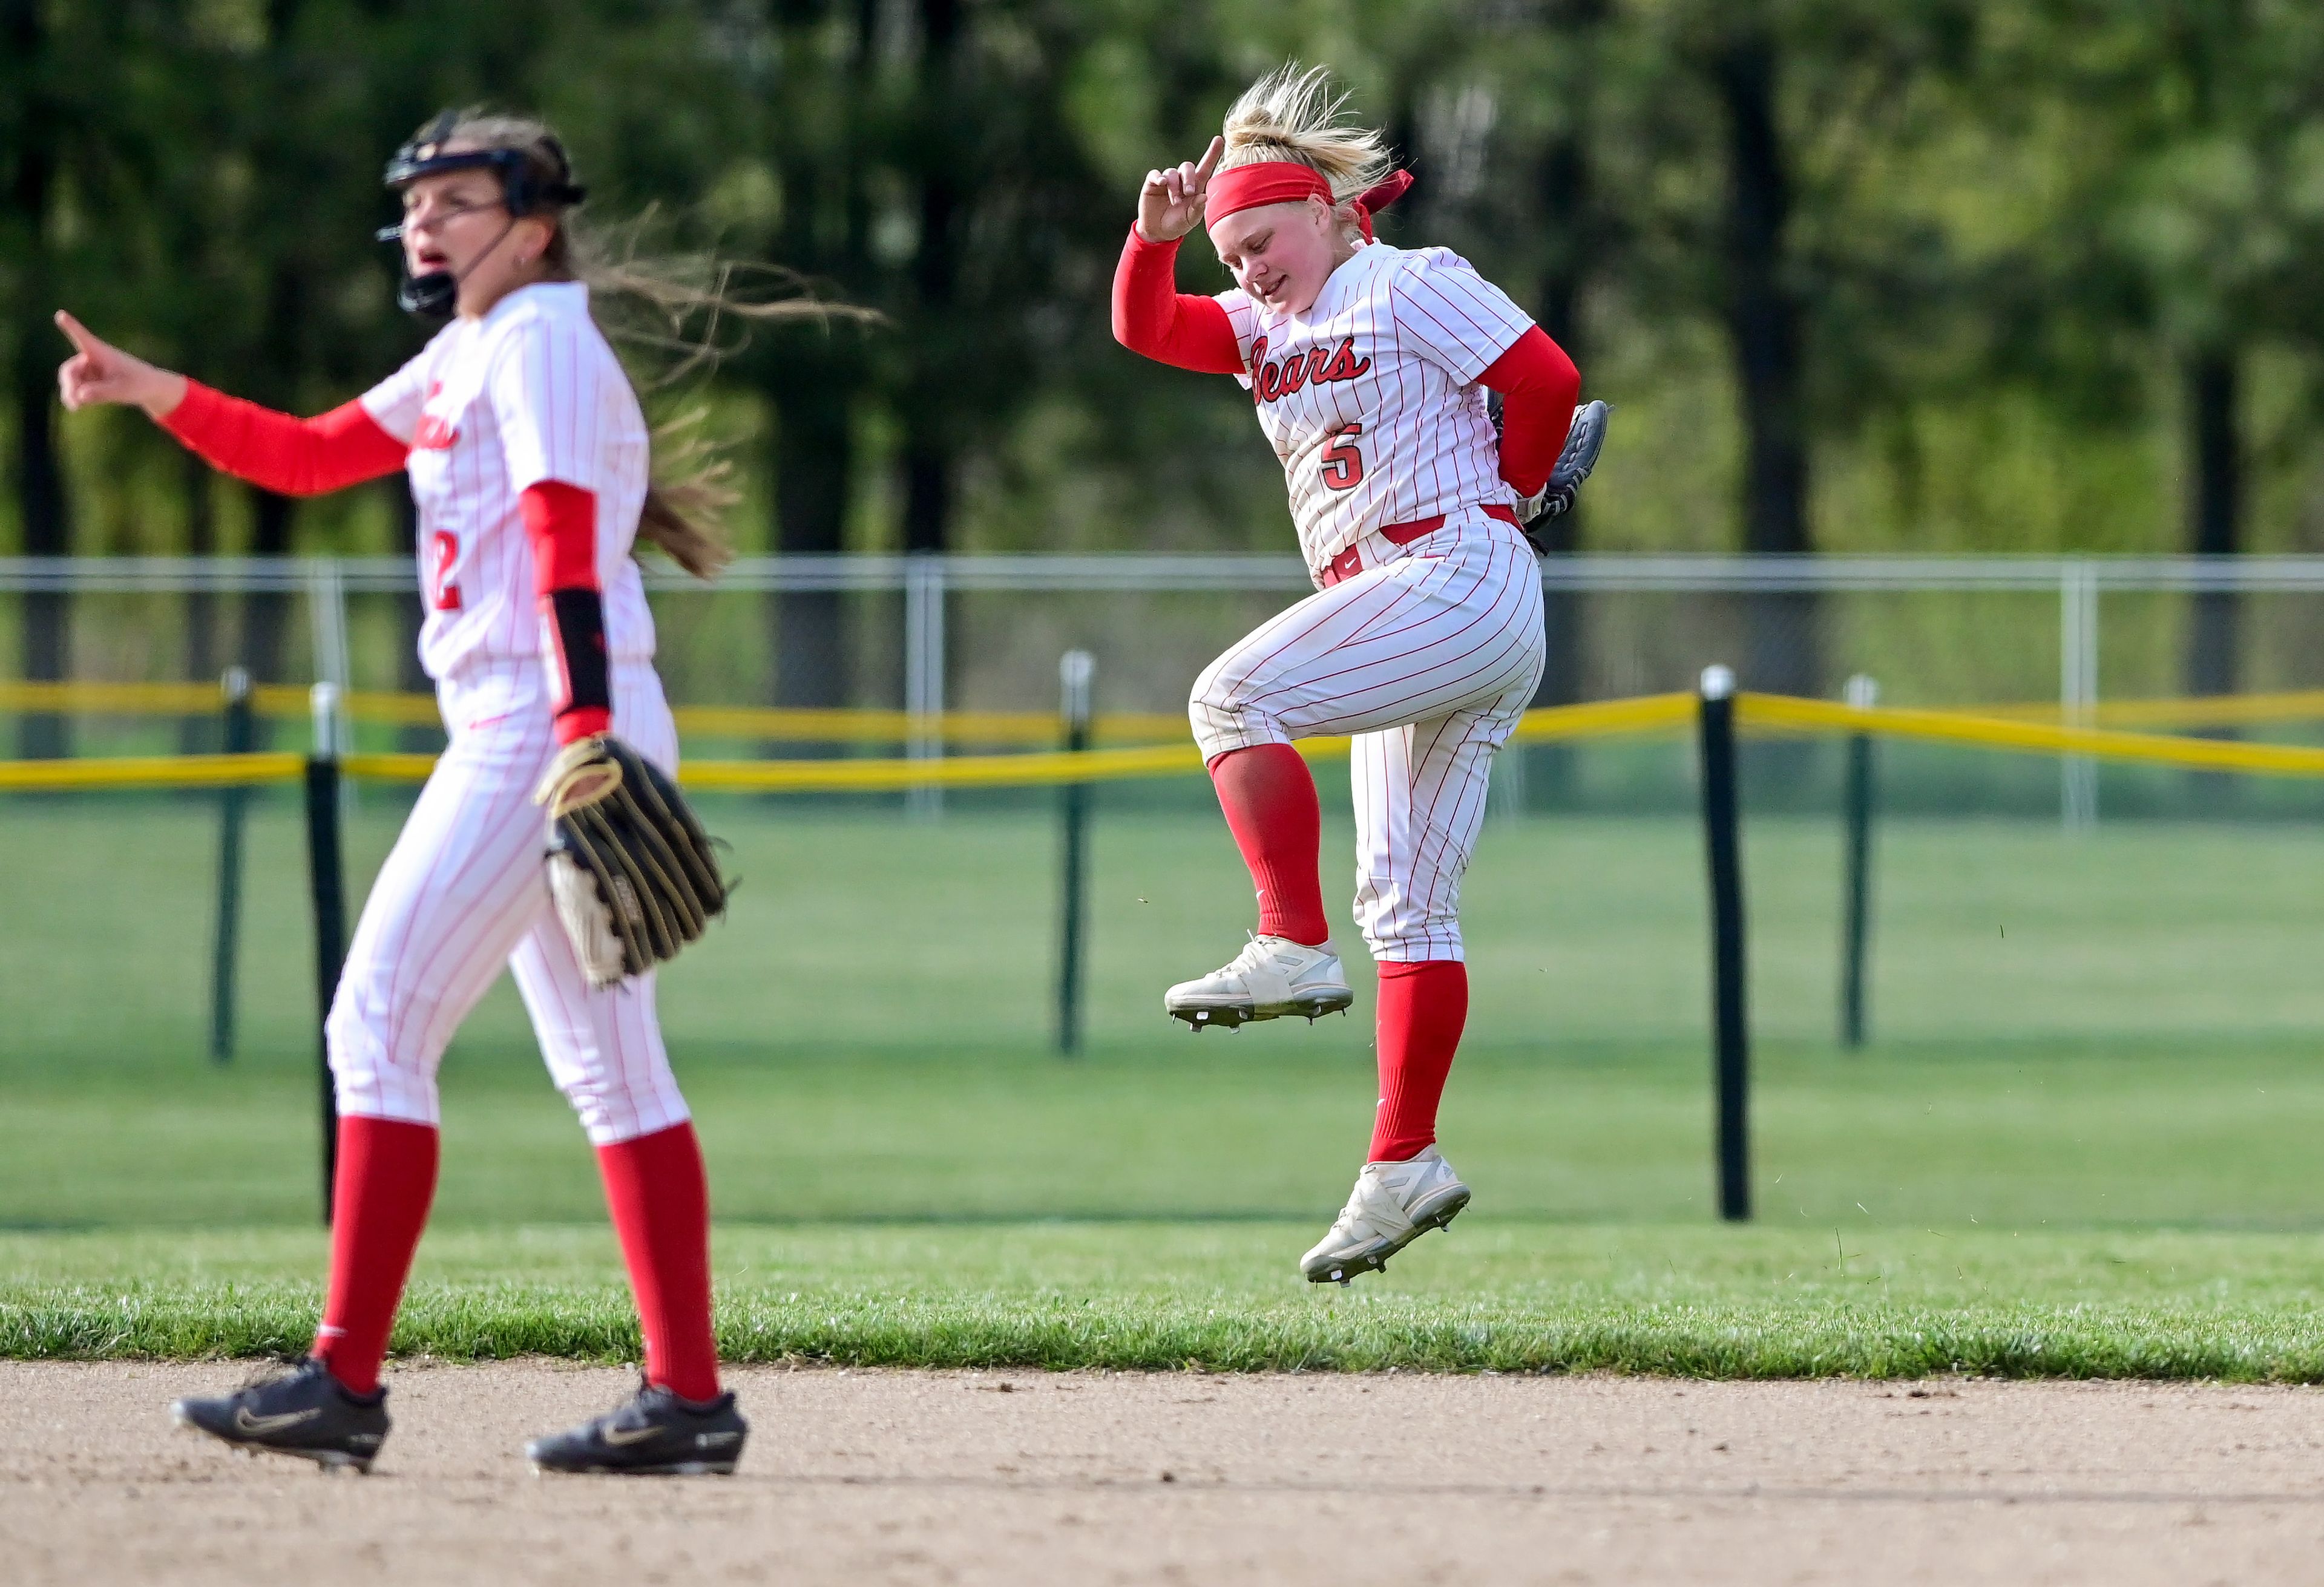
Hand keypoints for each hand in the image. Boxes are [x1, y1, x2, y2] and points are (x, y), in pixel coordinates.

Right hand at [55, 311, 186, 418]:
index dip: (71, 327)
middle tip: (74, 402)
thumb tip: (80, 396)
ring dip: (70, 392)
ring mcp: (88, 369)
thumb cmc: (139, 384)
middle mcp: (91, 358)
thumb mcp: (124, 390)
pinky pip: (75, 389)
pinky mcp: (88, 380)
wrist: (147, 389)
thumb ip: (103, 393)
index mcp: (101, 352)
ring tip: (76, 406)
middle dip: (69, 385)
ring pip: (70, 380)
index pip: (83, 338)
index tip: (61, 314)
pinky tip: (77, 407)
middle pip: (69, 370)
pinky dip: (75, 398)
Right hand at [1136, 136, 1224, 244]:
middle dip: (1189, 178)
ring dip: (1174, 187)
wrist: (1158, 231)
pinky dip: (1158, 177)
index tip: (1219, 139)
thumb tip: (1204, 197)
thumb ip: (1197, 209)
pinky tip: (1161, 183)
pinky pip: (1155, 174)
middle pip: (1187, 167)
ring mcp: (1166, 180)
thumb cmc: (1178, 224)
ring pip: (1172, 173)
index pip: (1205, 167)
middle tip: (1189, 193)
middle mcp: (1181, 180)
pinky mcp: (1152, 183)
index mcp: (1195, 186)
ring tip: (1174, 201)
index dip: (1212, 153)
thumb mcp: (1190, 220)